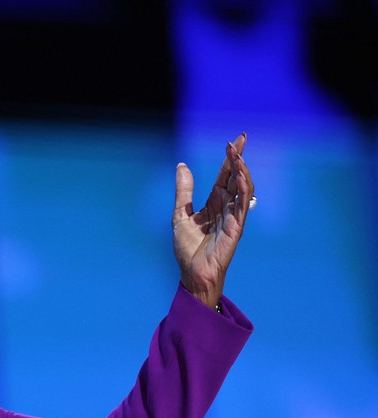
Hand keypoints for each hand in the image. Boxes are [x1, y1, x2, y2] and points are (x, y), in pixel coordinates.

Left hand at [173, 133, 254, 308]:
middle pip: (236, 177)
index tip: (234, 141)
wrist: (192, 273)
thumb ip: (183, 191)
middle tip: (241, 138)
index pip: (225, 176)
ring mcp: (233, 216)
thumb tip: (182, 165)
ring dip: (241, 169)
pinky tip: (240, 173)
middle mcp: (226, 207)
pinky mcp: (236, 226)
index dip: (229, 159)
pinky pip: (243, 203)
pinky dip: (243, 187)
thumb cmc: (188, 249)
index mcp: (214, 204)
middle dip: (239, 157)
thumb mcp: (180, 214)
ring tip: (237, 153)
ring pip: (243, 187)